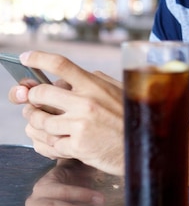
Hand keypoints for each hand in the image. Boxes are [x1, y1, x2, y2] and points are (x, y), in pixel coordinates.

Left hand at [9, 51, 123, 174]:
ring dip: (36, 122)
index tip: (26, 57)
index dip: (38, 58)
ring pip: (41, 121)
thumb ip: (98, 81)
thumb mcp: (120, 90)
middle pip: (41, 93)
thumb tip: (81, 75)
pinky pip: (51, 144)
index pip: (60, 64)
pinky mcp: (78, 147)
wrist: (145, 148)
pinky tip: (54, 142)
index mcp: (94, 85)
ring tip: (40, 122)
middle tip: (33, 101)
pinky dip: (48, 144)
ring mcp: (80, 125)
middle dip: (31, 97)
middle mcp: (85, 103)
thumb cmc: (133, 118)